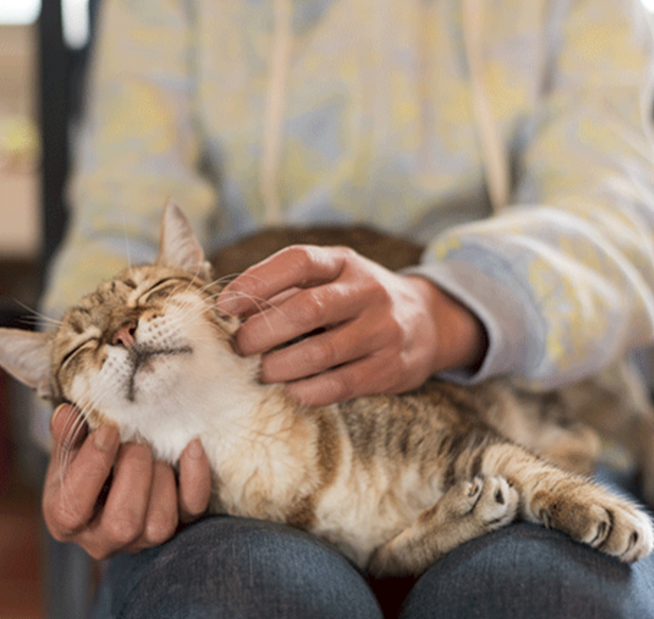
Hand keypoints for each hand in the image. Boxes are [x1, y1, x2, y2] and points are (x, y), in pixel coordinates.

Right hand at [42, 404, 209, 559]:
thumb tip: (66, 415)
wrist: (113, 473)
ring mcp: (142, 538)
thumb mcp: (70, 449)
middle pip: (122, 524)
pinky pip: (192, 509)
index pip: (72, 508)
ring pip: (159, 524)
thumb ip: (67, 434)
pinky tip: (191, 448)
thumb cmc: (85, 463)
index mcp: (65, 519)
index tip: (107, 432)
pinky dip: (195, 477)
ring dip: (161, 478)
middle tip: (135, 444)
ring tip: (153, 452)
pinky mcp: (176, 527)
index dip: (92, 467)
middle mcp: (102, 539)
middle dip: (133, 473)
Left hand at [216, 245, 485, 405]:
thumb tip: (230, 311)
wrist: (428, 321)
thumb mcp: (330, 278)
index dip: (256, 282)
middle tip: (238, 347)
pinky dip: (308, 391)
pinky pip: (341, 384)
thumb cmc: (356, 299)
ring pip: (322, 352)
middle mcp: (368, 291)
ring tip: (259, 371)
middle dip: (262, 332)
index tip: (224, 305)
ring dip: (280, 366)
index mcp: (343, 262)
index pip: (297, 261)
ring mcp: (383, 330)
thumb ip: (287, 288)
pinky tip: (290, 391)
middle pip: (307, 310)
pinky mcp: (390, 368)